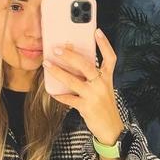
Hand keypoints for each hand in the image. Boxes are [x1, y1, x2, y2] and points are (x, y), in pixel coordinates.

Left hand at [44, 29, 124, 146]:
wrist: (111, 128)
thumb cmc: (104, 105)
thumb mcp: (103, 88)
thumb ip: (93, 76)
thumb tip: (73, 63)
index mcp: (107, 77)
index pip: (110, 57)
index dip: (104, 44)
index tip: (97, 31)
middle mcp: (102, 84)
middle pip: (86, 65)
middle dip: (70, 56)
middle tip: (56, 49)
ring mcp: (94, 96)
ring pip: (73, 81)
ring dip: (58, 72)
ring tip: (47, 65)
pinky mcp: (86, 107)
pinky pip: (69, 99)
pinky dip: (59, 95)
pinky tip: (52, 91)